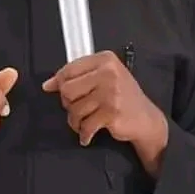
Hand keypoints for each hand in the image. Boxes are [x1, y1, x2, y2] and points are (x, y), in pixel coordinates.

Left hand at [42, 52, 166, 164]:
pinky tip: (88, 134)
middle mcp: (108, 73)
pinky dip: (84, 133)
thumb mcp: (102, 79)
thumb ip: (76, 77)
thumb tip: (48, 84)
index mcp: (105, 60)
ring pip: (74, 109)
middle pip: (67, 89)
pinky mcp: (112, 112)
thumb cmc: (122, 97)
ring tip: (85, 121)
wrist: (146, 119)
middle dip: (68, 103)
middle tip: (78, 108)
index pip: (68, 69)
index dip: (59, 82)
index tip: (56, 89)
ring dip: (76, 120)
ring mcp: (111, 93)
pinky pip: (86, 125)